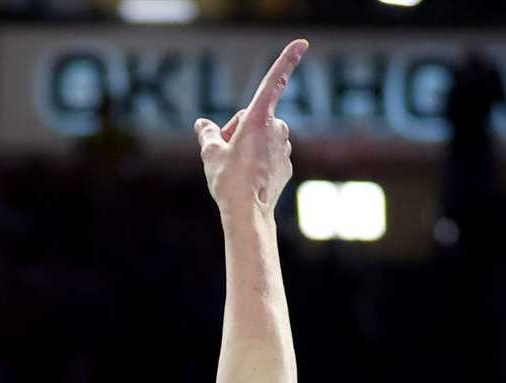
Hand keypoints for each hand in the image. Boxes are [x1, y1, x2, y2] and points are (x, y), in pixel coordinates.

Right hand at [194, 39, 305, 215]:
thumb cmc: (229, 181)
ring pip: (263, 137)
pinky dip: (258, 160)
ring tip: (235, 167)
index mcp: (259, 118)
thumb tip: (203, 125)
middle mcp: (276, 129)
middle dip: (239, 128)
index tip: (302, 44)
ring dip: (249, 144)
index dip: (287, 60)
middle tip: (224, 150)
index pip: (273, 82)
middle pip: (254, 117)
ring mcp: (284, 148)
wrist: (249, 215)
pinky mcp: (286, 166)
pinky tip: (248, 177)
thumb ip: (207, 133)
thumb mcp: (210, 153)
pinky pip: (270, 155)